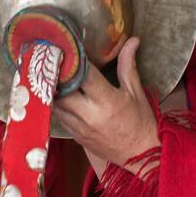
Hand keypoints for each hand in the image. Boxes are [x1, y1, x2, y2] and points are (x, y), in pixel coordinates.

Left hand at [52, 37, 159, 178]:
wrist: (141, 156)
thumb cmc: (141, 122)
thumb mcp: (136, 92)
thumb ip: (127, 65)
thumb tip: (132, 41)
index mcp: (108, 101)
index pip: (83, 74)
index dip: (75, 59)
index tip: (70, 47)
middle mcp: (90, 115)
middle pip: (61, 91)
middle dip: (58, 75)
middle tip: (55, 60)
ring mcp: (80, 128)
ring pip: (56, 105)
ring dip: (54, 90)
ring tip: (53, 75)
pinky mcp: (76, 137)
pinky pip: (60, 118)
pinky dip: (58, 105)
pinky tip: (59, 95)